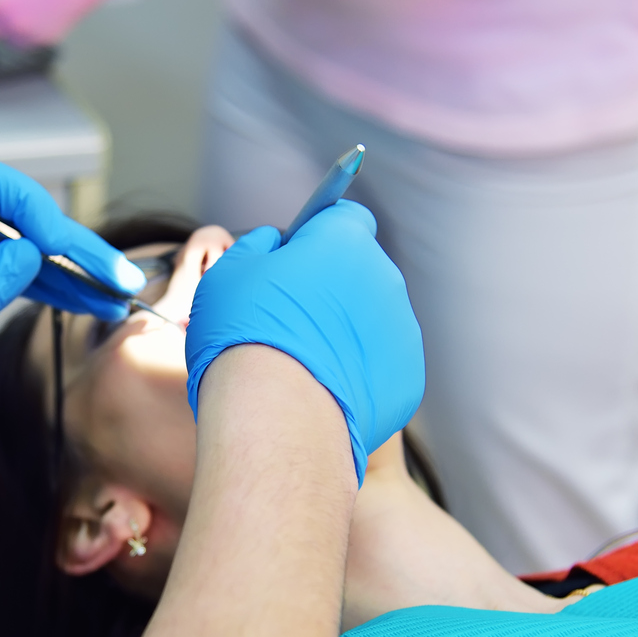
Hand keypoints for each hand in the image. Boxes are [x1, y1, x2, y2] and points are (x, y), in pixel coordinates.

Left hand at [0, 154, 144, 442]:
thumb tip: (28, 253)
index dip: (40, 212)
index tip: (71, 253)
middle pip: (19, 214)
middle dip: (72, 244)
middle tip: (117, 279)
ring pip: (25, 242)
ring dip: (71, 269)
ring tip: (115, 298)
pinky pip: (13, 268)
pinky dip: (50, 285)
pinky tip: (86, 302)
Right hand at [184, 201, 424, 483]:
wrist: (275, 419)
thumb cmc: (243, 337)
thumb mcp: (230, 273)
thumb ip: (258, 246)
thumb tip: (275, 243)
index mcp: (344, 241)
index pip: (344, 217)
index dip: (317, 233)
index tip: (293, 257)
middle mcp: (384, 279)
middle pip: (359, 271)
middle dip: (330, 286)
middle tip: (287, 318)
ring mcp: (402, 332)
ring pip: (371, 321)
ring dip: (342, 332)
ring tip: (300, 364)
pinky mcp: (407, 379)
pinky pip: (378, 366)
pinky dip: (355, 373)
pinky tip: (320, 392)